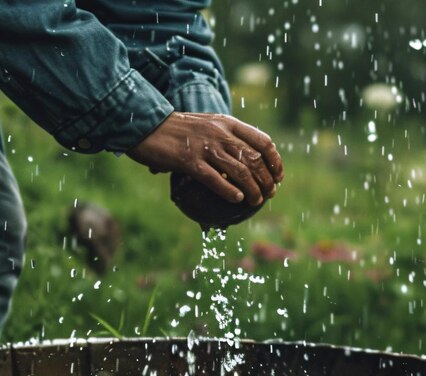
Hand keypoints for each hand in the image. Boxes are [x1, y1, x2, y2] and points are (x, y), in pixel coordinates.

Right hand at [127, 112, 284, 206]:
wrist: (147, 126)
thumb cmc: (177, 130)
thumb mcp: (206, 125)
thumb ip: (225, 137)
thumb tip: (244, 162)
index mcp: (227, 123)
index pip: (262, 141)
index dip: (275, 161)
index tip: (279, 176)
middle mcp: (220, 133)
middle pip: (255, 159)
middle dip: (267, 180)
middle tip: (270, 194)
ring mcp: (205, 147)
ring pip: (239, 171)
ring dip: (253, 190)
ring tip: (256, 201)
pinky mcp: (189, 161)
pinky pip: (215, 179)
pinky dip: (229, 191)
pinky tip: (237, 200)